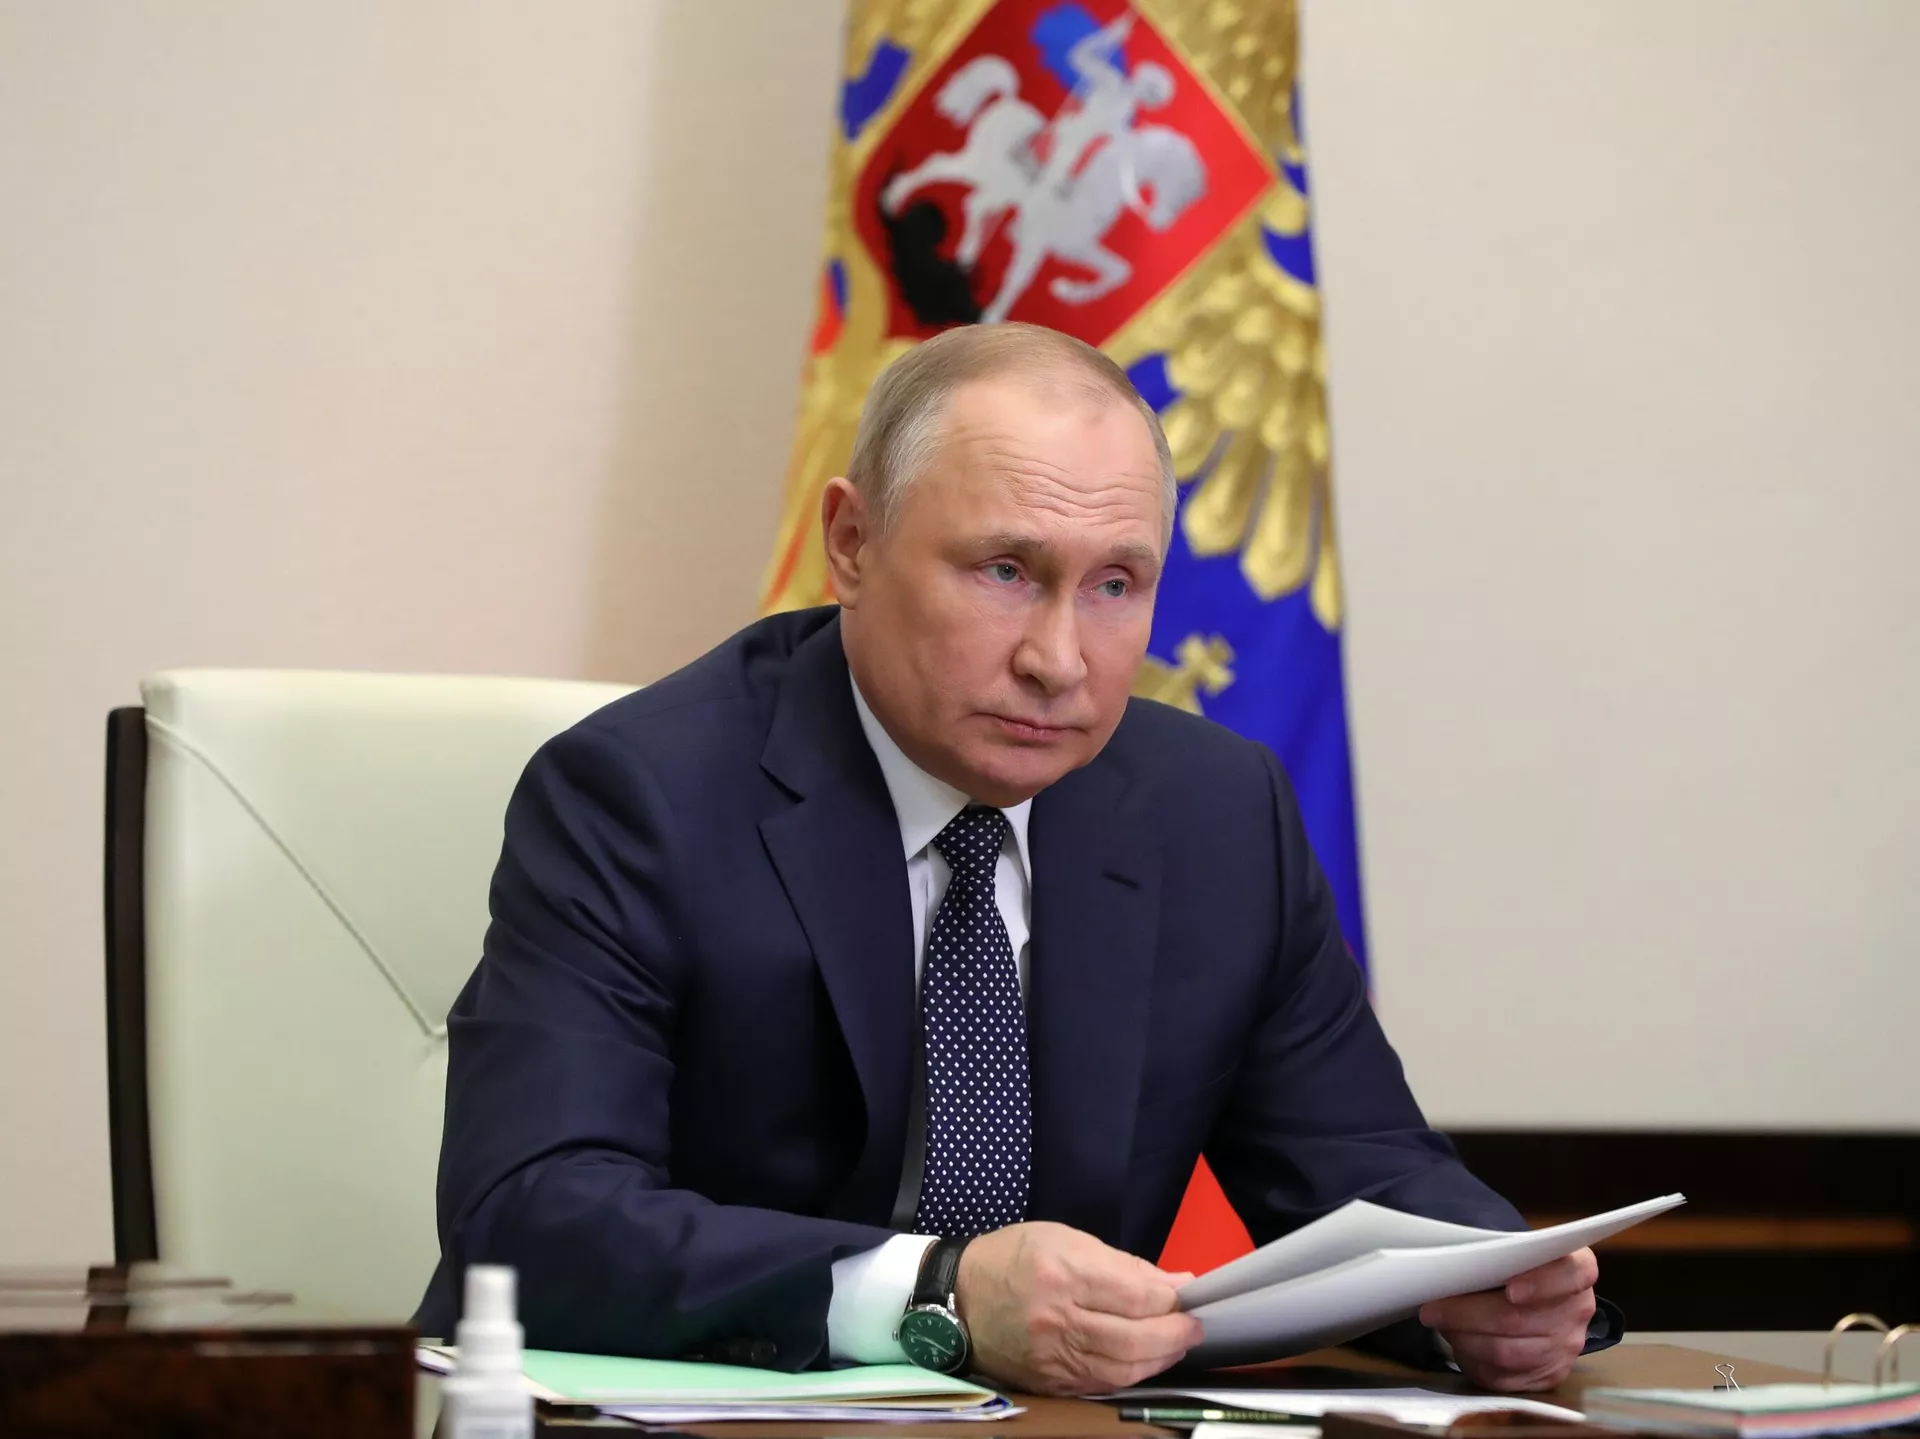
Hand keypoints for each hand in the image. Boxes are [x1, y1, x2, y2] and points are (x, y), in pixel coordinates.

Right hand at [954, 1221, 1203, 1394]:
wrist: (955, 1298)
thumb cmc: (1012, 1258)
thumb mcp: (1063, 1239)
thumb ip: (1122, 1264)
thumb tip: (1173, 1284)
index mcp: (1062, 1273)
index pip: (1136, 1296)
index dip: (1171, 1299)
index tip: (1190, 1294)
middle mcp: (1057, 1319)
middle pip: (1134, 1339)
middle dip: (1174, 1334)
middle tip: (1194, 1326)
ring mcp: (1052, 1356)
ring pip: (1122, 1369)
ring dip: (1159, 1359)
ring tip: (1176, 1344)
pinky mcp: (1049, 1381)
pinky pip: (1102, 1384)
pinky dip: (1131, 1374)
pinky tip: (1144, 1361)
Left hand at [1419, 1247, 1598, 1391]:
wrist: (1534, 1294)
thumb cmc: (1516, 1264)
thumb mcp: (1513, 1248)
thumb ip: (1495, 1253)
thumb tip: (1449, 1269)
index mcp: (1578, 1267)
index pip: (1569, 1274)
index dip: (1540, 1283)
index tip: (1510, 1290)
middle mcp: (1579, 1309)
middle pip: (1521, 1319)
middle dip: (1469, 1314)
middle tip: (1433, 1308)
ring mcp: (1567, 1346)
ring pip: (1508, 1352)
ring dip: (1466, 1339)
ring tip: (1441, 1324)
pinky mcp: (1549, 1375)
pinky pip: (1504, 1376)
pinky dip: (1474, 1360)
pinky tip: (1459, 1343)